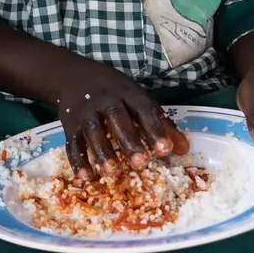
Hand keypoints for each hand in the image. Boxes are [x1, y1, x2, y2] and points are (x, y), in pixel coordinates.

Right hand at [46, 55, 187, 179]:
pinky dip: (78, 161)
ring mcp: (86, 112)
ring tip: (113, 172)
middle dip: (129, 141)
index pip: (143, 109)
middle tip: (141, 163)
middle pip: (117, 118)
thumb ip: (159, 122)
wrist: (71, 75)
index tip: (165, 150)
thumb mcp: (136, 97)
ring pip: (94, 131)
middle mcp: (106, 99)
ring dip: (103, 152)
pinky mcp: (70, 124)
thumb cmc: (113, 90)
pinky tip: (86, 177)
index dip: (155, 129)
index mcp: (128, 92)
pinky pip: (73, 143)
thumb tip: (183, 149)